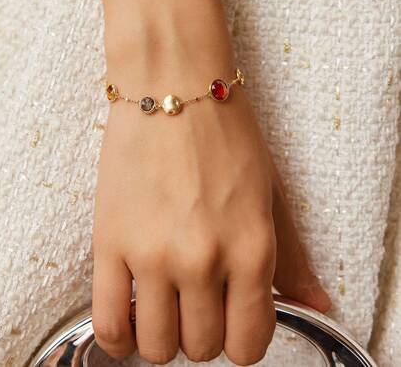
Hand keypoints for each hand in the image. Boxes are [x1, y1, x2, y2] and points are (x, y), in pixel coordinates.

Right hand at [92, 63, 330, 364]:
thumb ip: (292, 256)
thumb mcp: (270, 191)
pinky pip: (109, 325)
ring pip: (156, 346)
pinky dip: (119, 339)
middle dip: (202, 333)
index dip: (241, 340)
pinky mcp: (109, 242)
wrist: (173, 85)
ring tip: (163, 304)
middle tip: (196, 302)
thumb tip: (317, 303)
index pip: (249, 343)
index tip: (230, 321)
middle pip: (201, 347)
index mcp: (252, 249)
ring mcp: (153, 254)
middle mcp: (204, 260)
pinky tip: (128, 321)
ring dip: (163, 337)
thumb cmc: (225, 132)